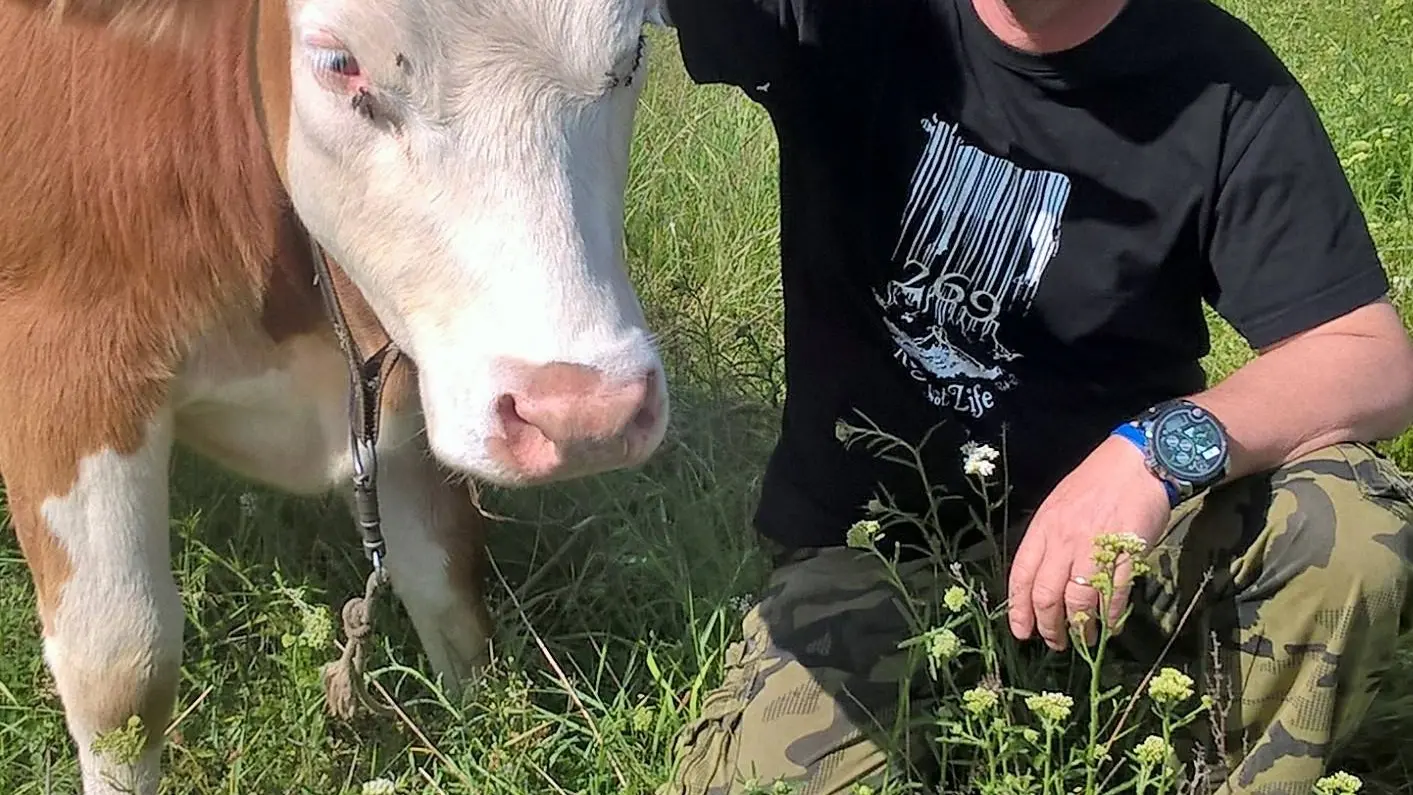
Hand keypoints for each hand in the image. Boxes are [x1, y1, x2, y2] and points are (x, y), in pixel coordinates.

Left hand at [1006, 434, 1171, 651]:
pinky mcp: (1125, 553)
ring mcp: (1094, 546)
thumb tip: (1041, 579)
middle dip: (1047, 626)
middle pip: (1046, 594)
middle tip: (1054, 642)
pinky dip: (1110, 616)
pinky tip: (1109, 626)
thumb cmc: (1095, 484)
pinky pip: (1113, 593)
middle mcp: (1063, 540)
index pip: (1021, 576)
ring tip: (1081, 639)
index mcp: (1043, 528)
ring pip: (1077, 600)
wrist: (1136, 463)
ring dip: (1078, 627)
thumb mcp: (1058, 507)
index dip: (1019, 609)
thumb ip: (1048, 541)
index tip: (1021, 631)